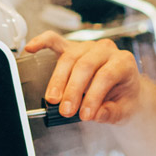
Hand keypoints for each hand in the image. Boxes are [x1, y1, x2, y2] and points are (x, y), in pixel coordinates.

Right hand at [25, 31, 142, 123]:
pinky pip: (56, 41)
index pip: (106, 76)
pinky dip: (42, 42)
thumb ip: (111, 112)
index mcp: (123, 62)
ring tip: (53, 99)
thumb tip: (97, 114)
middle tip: (65, 110)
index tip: (85, 115)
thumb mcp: (124, 110)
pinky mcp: (72, 48)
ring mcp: (88, 47)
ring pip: (69, 58)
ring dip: (58, 80)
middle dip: (73, 90)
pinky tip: (30, 48)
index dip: (93, 96)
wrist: (123, 92)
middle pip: (85, 65)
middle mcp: (106, 50)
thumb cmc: (123, 99)